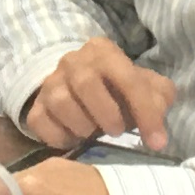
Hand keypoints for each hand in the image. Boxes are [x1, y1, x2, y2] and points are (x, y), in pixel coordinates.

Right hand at [22, 35, 175, 152]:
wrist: (78, 87)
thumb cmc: (117, 88)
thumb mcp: (144, 85)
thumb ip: (158, 96)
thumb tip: (158, 114)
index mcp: (103, 51)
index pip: (128, 78)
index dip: (145, 112)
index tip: (156, 142)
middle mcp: (72, 61)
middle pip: (86, 83)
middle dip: (107, 114)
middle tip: (118, 131)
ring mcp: (50, 83)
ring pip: (60, 102)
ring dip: (83, 126)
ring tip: (94, 133)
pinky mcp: (35, 107)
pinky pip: (41, 123)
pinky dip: (60, 137)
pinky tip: (74, 139)